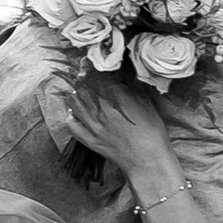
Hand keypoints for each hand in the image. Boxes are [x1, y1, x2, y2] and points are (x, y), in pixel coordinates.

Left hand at [42, 74, 175, 188]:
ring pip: (74, 103)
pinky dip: (70, 114)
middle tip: (80, 71)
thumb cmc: (152, 130)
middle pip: (82, 88)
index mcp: (115, 99)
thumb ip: (131, 84)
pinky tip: (73, 110)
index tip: (86, 61)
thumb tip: (121, 70)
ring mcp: (92, 127)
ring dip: (74, 92)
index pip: (95, 76)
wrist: (148, 161)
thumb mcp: (145, 101)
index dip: (88, 67)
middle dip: (79, 77)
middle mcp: (100, 111)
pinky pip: (72, 125)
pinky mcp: (90, 141)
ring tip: (76, 86)